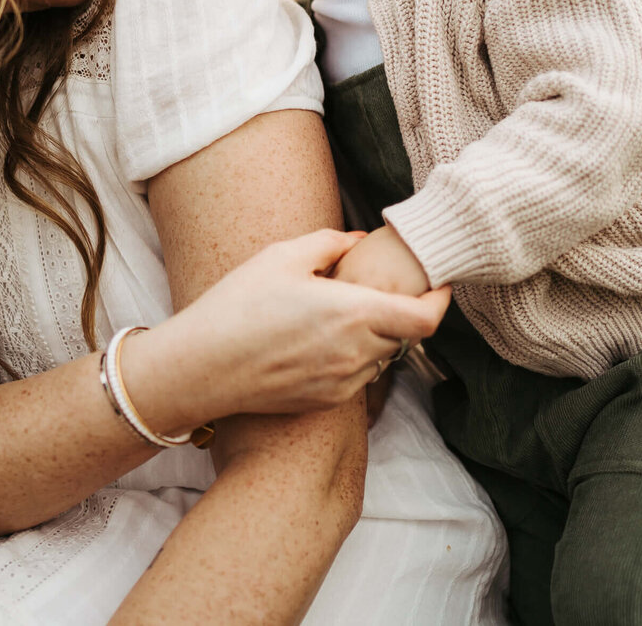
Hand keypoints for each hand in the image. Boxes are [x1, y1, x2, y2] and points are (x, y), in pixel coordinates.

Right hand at [128, 230, 450, 430]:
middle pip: (405, 335)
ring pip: (381, 357)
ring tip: (338, 313)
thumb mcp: (282, 256)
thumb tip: (358, 241)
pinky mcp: (326, 400)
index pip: (425, 318)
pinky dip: (351, 355)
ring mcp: (343, 383)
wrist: (201, 367)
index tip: (439, 283)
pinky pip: (356, 375)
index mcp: (354, 314)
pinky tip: (316, 339)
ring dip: (374, 335)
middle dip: (402, 311)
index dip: (441, 301)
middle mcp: (356, 354)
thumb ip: (330, 244)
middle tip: (378, 288)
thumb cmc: (238, 306)